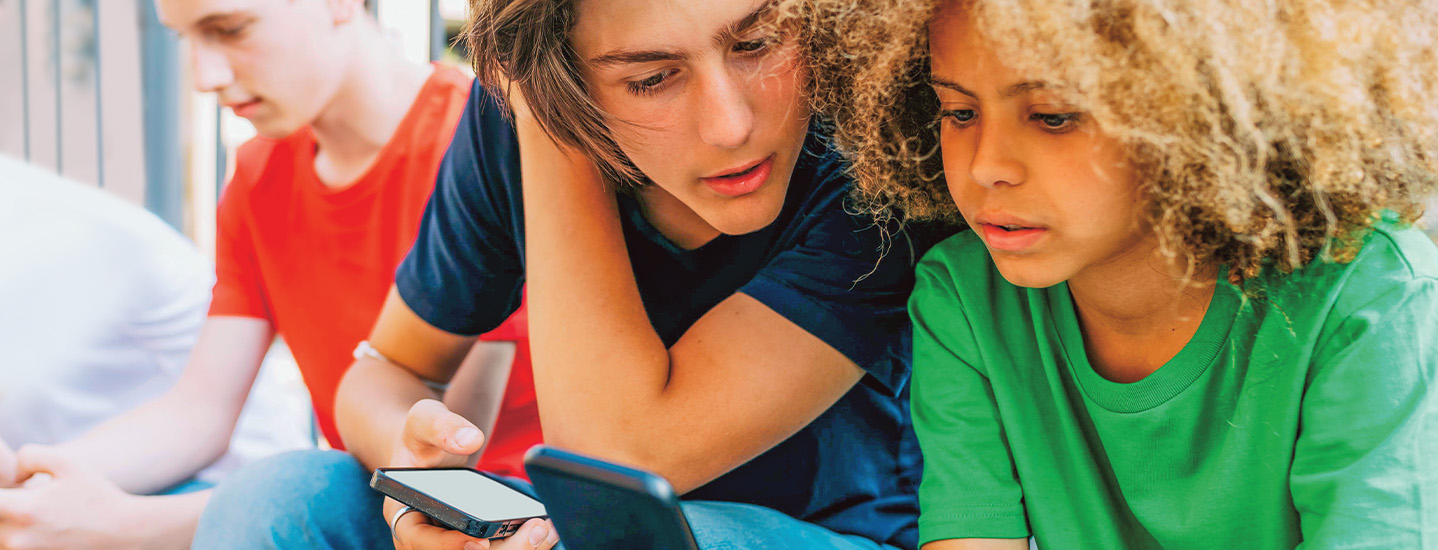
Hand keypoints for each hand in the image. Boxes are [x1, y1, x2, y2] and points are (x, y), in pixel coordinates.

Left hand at [0, 445, 140, 549]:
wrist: (123, 532)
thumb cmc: (96, 496)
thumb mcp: (68, 463)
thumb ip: (29, 456)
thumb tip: (11, 474)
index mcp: (24, 510)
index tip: (9, 488)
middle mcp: (17, 538)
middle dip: (4, 506)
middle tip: (22, 497)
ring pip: (0, 536)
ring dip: (7, 524)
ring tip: (33, 514)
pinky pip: (11, 546)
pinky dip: (18, 537)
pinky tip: (40, 528)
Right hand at [387, 400, 559, 549]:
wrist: (434, 449)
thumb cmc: (424, 438)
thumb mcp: (424, 420)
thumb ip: (441, 426)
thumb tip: (470, 439)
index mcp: (405, 516)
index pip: (420, 542)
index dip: (450, 546)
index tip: (481, 539)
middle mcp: (428, 538)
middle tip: (534, 530)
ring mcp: (454, 542)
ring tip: (547, 529)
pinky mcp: (477, 541)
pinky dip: (525, 544)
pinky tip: (549, 528)